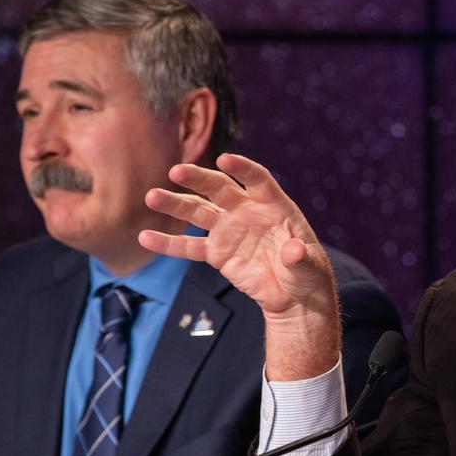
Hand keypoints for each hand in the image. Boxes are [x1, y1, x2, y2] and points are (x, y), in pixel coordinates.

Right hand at [139, 153, 340, 378]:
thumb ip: (300, 258)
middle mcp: (247, 211)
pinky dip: (168, 244)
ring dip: (175, 204)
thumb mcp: (309, 267)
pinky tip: (146, 237)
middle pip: (219, 188)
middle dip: (199, 179)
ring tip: (152, 196)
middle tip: (176, 171)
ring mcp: (229, 230)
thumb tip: (293, 251)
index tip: (225, 159)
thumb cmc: (306, 273)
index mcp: (273, 205)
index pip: (256, 179)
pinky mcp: (216, 253)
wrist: (293, 296)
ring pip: (198, 212)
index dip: (242, 168)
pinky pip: (189, 247)